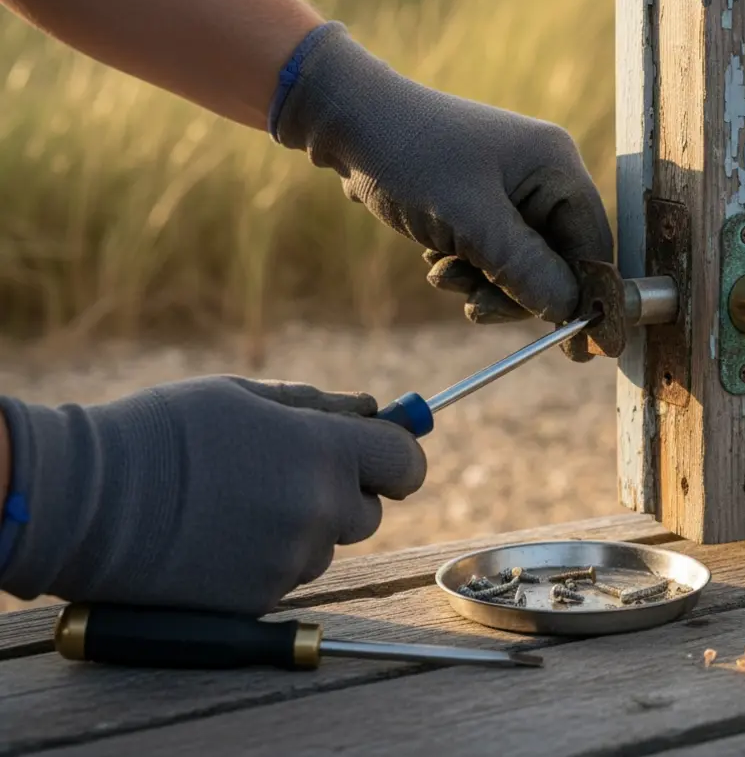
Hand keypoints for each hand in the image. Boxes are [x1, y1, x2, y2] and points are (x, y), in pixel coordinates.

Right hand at [0, 376, 425, 615]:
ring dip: (302, 529)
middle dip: (343, 494)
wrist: (87, 499)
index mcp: (323, 451)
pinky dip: (268, 560)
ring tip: (238, 505)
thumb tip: (375, 409)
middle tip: (288, 475)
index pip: (406, 464)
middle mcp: (318, 509)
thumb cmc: (164, 432)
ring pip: (326, 547)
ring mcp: (290, 558)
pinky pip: (288, 577)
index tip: (383, 458)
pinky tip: (222, 537)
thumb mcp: (244, 396)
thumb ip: (320, 404)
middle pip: (369, 512)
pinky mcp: (260, 599)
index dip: (398, 460)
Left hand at [272, 22, 612, 324]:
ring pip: (522, 264)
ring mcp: (513, 189)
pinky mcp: (482, 201)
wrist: (346, 121)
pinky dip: (469, 268)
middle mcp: (543, 176)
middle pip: (558, 262)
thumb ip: (525, 268)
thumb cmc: (410, 157)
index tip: (578, 349)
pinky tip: (435, 258)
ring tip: (440, 272)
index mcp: (556, 167)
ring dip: (484, 282)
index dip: (587, 298)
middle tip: (475, 309)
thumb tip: (569, 310)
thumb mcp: (471, 222)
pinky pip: (494, 253)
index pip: (593, 247)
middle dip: (515, 291)